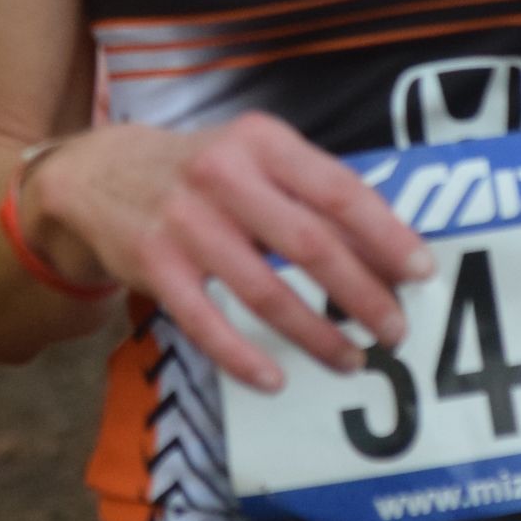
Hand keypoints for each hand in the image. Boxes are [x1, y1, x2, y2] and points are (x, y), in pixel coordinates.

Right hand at [27, 113, 434, 390]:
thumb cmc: (202, 171)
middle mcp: (223, 175)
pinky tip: (276, 378)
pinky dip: (245, 356)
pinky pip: (207, 323)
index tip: (421, 271)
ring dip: (316, 334)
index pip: (338, 190)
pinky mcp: (153, 265)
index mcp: (261, 142)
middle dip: (362, 294)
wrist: (99, 172)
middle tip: (394, 328)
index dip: (386, 235)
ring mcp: (184, 222)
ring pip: (265, 292)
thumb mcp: (255, 154)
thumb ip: (311, 188)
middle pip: (309, 245)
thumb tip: (388, 245)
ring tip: (352, 359)